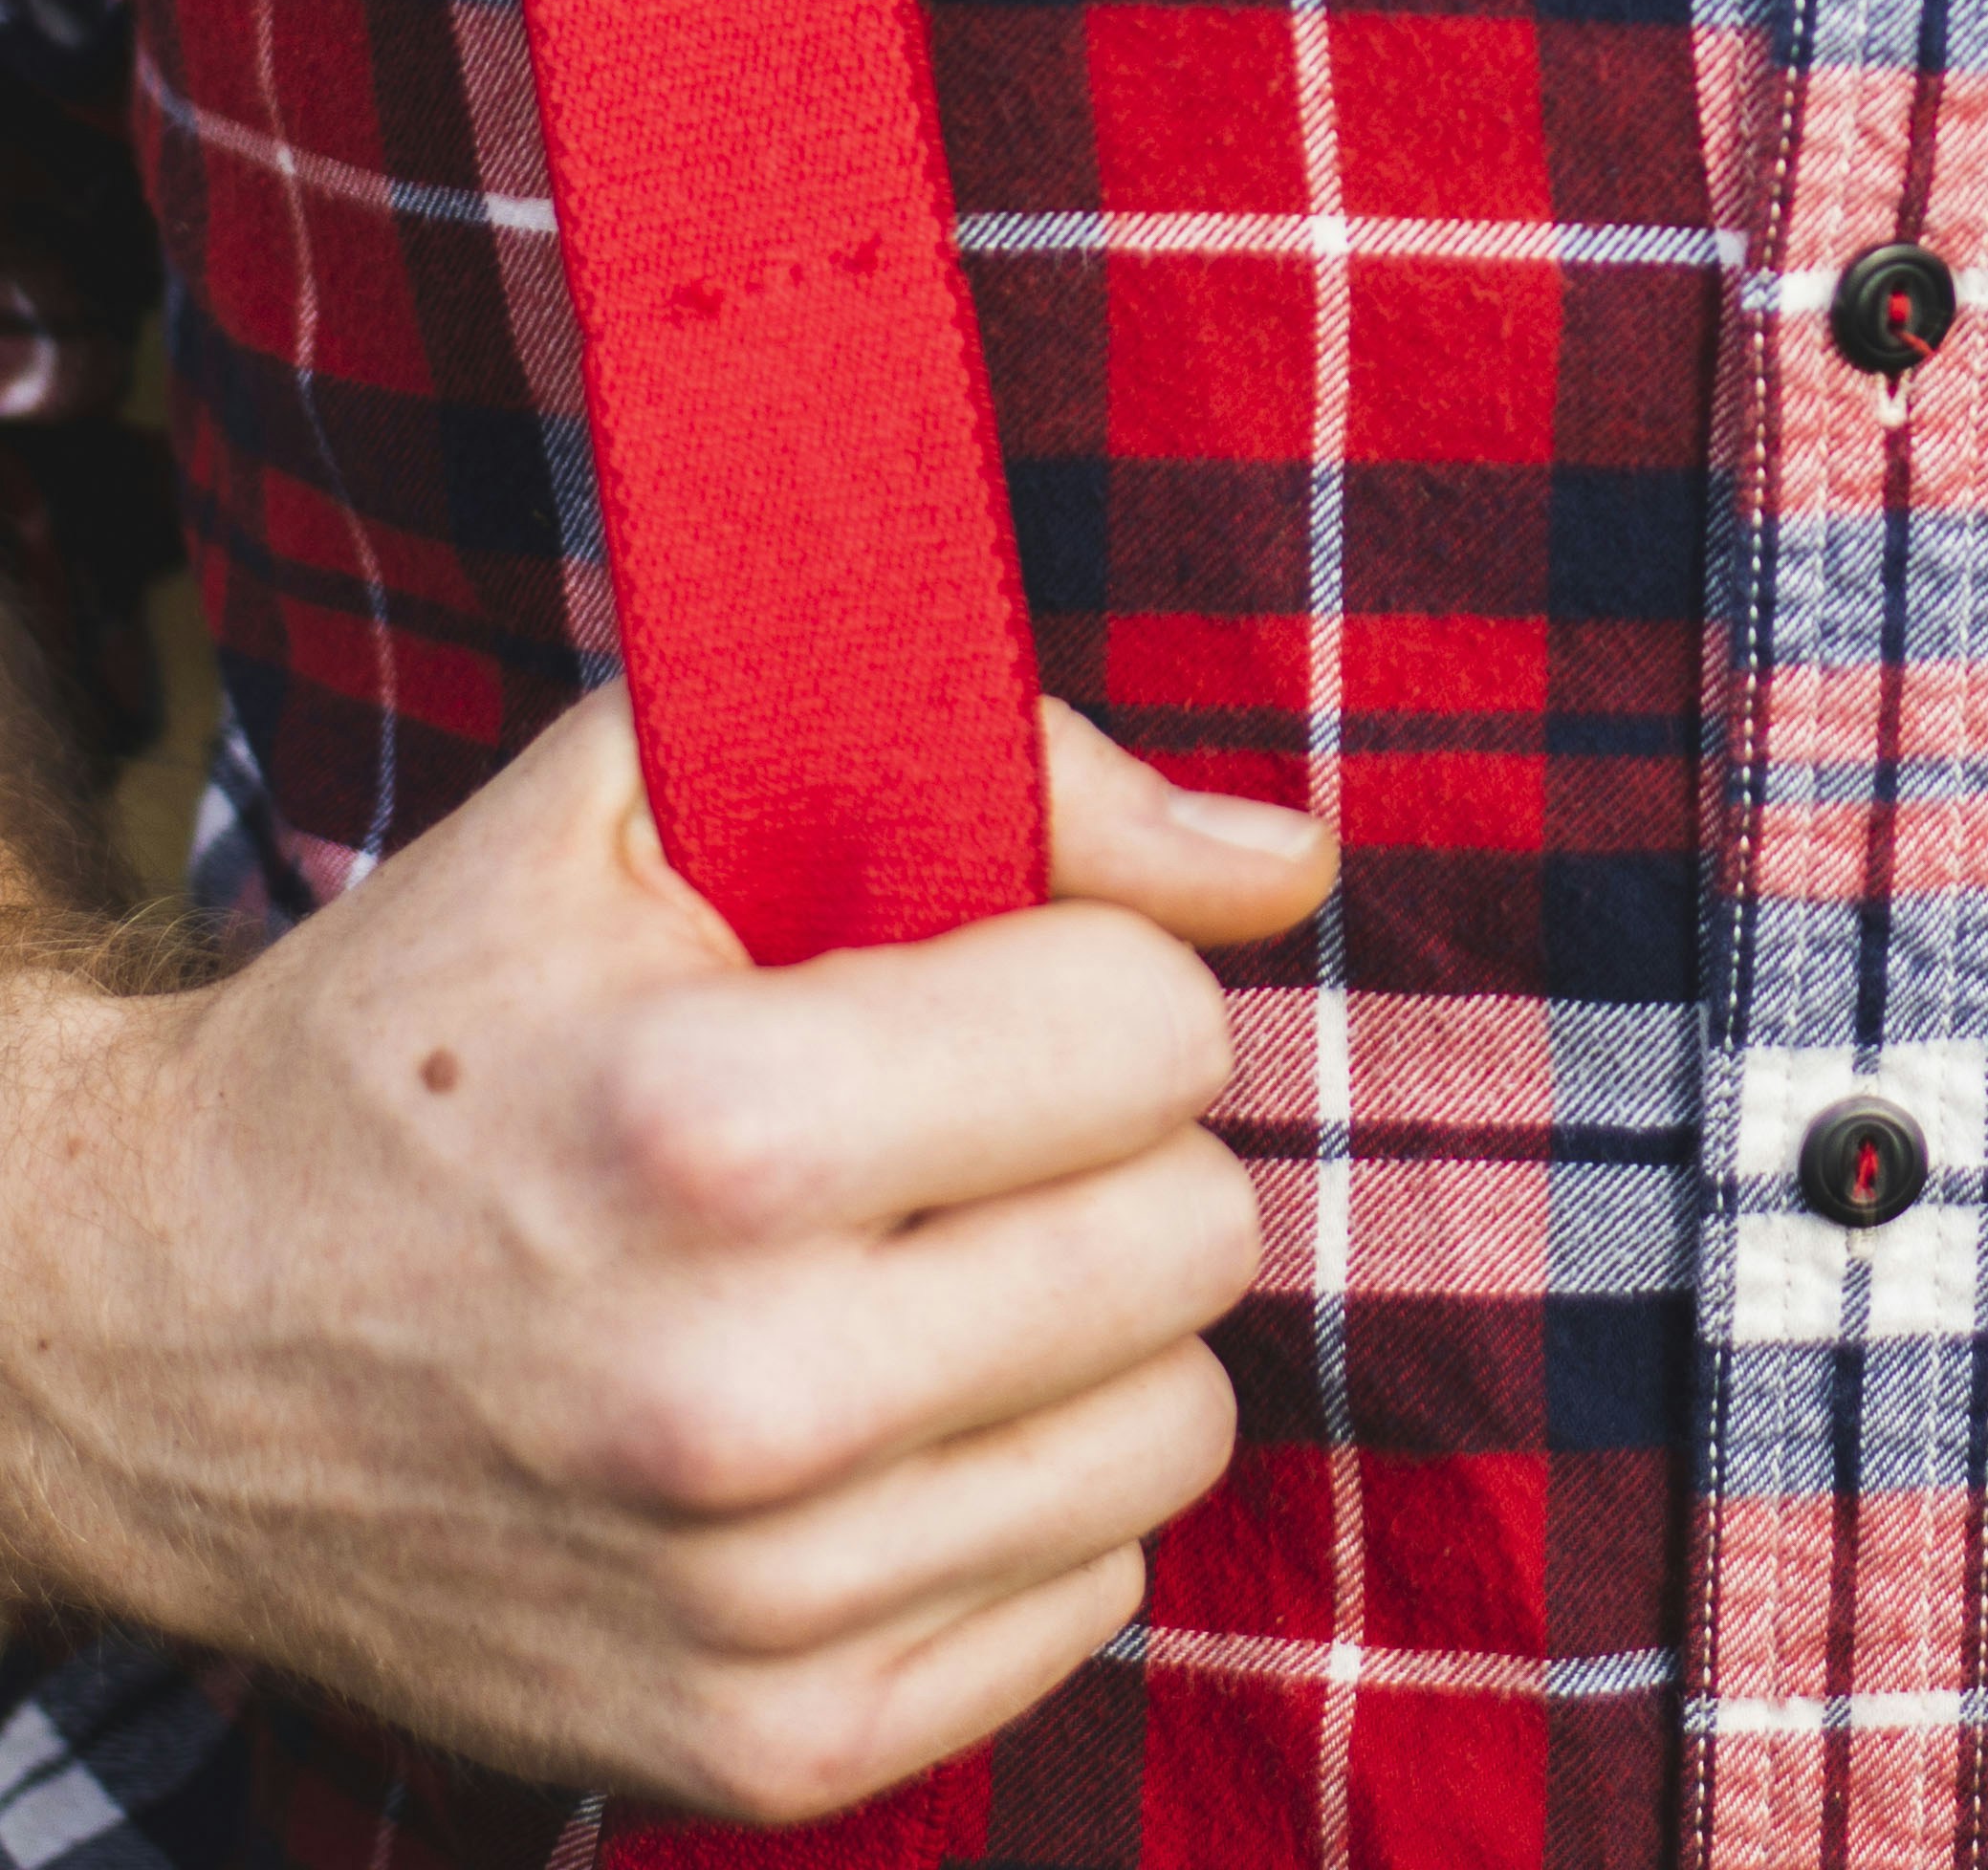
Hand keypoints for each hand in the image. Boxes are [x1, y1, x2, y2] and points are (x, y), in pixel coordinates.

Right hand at [0, 689, 1326, 1823]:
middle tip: (950, 1128)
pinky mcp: (760, 1754)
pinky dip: (1019, 1490)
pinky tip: (874, 1416)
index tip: (981, 980)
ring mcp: (754, 1608)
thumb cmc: (433, 1027)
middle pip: (1192, 1228)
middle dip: (1105, 1145)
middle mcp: (740, 1393)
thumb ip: (1012, 775)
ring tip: (916, 1266)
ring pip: (1173, 1422)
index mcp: (715, 1125)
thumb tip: (1289, 861)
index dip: (1090, 972)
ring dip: (1083, 1325)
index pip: (1158, 1026)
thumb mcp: (656, 799)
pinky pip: (1088, 1594)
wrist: (155, 1335)